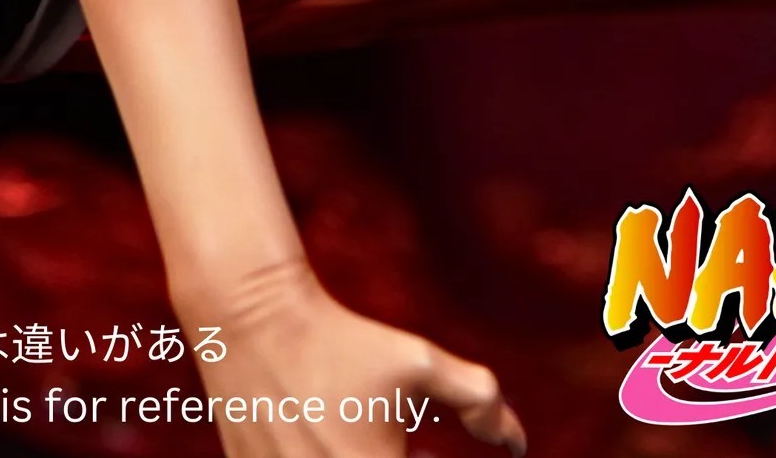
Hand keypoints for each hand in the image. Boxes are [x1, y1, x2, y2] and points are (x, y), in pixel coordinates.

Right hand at [187, 257, 523, 457]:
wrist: (256, 330)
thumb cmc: (346, 346)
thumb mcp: (421, 363)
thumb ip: (482, 401)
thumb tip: (518, 445)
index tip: (431, 449)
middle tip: (418, 446)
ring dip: (368, 457)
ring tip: (382, 441)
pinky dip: (335, 456)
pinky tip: (343, 439)